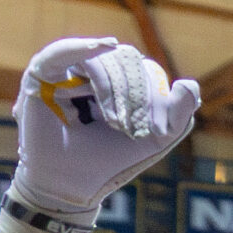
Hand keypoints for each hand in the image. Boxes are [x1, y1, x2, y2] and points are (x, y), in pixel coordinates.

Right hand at [9, 36, 197, 218]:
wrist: (71, 185)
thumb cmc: (111, 161)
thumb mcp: (156, 138)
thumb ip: (179, 114)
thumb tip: (190, 83)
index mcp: (121, 82)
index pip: (146, 71)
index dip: (156, 96)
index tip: (158, 131)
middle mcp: (94, 71)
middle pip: (126, 61)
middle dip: (136, 94)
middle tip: (131, 128)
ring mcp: (68, 70)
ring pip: (103, 60)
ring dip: (115, 89)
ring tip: (116, 123)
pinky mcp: (42, 74)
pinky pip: (63, 52)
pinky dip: (83, 47)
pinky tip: (104, 47)